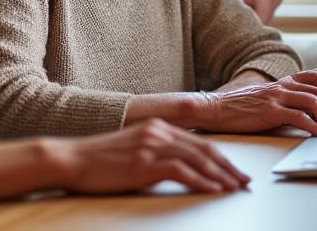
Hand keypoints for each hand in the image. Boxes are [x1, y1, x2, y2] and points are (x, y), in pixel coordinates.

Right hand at [53, 119, 249, 193]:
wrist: (72, 158)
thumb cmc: (99, 158)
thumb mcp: (134, 148)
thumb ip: (158, 152)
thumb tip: (180, 167)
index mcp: (159, 127)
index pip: (200, 143)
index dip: (222, 158)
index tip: (235, 171)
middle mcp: (159, 132)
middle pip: (205, 150)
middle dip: (228, 167)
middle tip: (244, 181)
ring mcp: (152, 146)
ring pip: (197, 159)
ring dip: (220, 176)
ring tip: (235, 188)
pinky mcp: (144, 162)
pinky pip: (181, 171)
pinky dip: (201, 181)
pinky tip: (213, 190)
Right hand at [202, 69, 316, 136]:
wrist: (216, 108)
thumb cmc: (244, 108)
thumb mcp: (272, 100)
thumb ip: (292, 102)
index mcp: (287, 80)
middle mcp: (285, 84)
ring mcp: (277, 96)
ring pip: (314, 99)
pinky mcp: (270, 110)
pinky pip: (299, 116)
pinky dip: (315, 126)